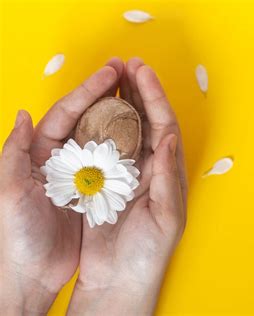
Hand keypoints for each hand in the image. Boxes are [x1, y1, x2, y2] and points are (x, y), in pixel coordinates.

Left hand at [0, 60, 121, 313]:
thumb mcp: (8, 194)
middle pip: (86, 117)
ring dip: (120, 113)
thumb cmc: (18, 235)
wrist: (33, 274)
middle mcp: (60, 157)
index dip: (89, 90)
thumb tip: (23, 115)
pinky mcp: (93, 189)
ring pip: (103, 135)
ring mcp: (79, 172)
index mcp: (39, 153)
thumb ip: (12, 154)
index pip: (66, 113)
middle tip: (129, 72)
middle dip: (108, 92)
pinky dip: (126, 144)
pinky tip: (140, 132)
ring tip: (139, 93)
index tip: (112, 72)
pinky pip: (113, 161)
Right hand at [67, 58, 187, 314]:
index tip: (143, 72)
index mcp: (167, 172)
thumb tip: (168, 137)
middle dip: (138, 91)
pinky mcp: (105, 181)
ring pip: (124, 128)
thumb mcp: (167, 217)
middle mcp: (149, 167)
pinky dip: (99, 125)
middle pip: (145, 120)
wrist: (120, 279)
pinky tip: (92, 109)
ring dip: (120, 102)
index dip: (155, 97)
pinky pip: (102, 146)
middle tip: (126, 64)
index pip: (164, 125)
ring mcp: (127, 172)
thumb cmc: (149, 252)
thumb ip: (167, 177)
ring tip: (111, 77)